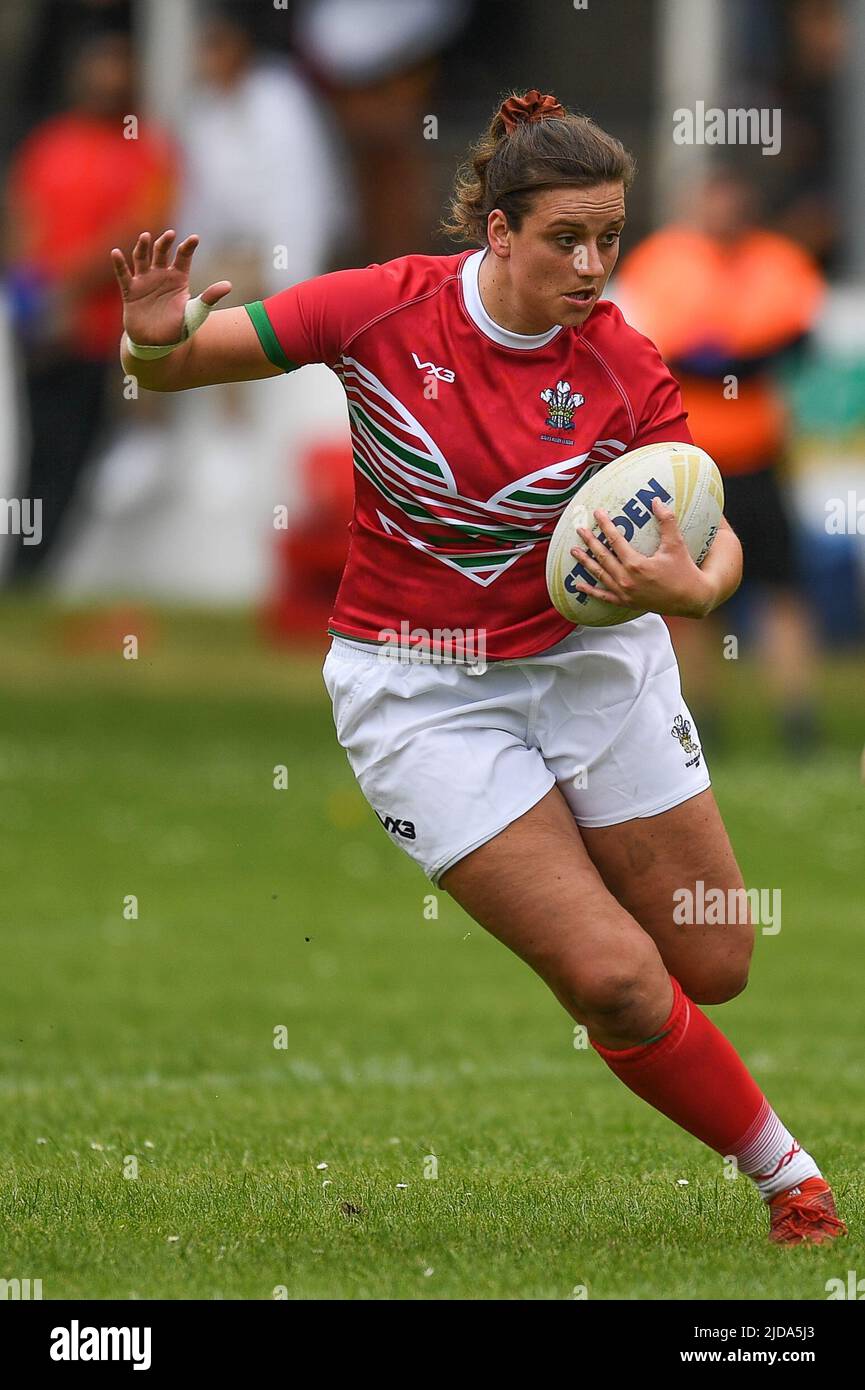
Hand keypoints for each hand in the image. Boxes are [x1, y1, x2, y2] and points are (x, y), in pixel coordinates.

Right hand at [110, 230, 231, 345]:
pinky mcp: (130, 291)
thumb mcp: (196, 313)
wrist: (157, 345)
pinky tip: (116, 253)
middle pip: (161, 252)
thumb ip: (209, 298)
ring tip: (146, 237)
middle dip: (165, 243)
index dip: (188, 247)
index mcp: (178, 278)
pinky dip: (119, 264)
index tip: (195, 239)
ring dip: (143, 247)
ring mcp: (144, 281)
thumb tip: (228, 285)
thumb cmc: (178, 328)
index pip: (183, 257)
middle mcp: (161, 275)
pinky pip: (123, 275)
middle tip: (170, 235)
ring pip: (142, 258)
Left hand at [569, 499, 715, 618]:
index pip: (615, 540)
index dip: (605, 525)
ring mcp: (624, 593)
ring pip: (600, 575)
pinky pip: (604, 597)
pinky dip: (590, 591)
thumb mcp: (676, 544)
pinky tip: (578, 585)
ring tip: (574, 551)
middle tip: (579, 529)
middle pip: (602, 557)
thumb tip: (656, 501)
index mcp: (636, 564)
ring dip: (585, 562)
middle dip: (590, 542)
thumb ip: (666, 521)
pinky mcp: (626, 602)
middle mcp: (626, 579)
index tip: (597, 513)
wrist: (691, 599)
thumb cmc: (684, 571)